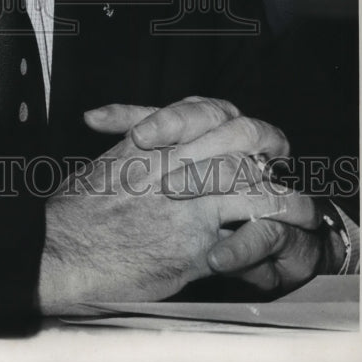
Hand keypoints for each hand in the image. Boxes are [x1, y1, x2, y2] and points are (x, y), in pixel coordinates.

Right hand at [37, 100, 301, 313]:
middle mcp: (173, 166)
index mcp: (152, 141)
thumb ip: (134, 143)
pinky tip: (269, 251)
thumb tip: (150, 131)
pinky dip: (262, 246)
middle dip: (270, 145)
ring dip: (286, 200)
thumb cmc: (76, 211)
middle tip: (279, 160)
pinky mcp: (192, 251)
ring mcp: (186, 207)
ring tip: (300, 211)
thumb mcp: (105, 161)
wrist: (60, 251)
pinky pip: (244, 241)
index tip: (240, 134)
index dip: (231, 118)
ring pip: (254, 187)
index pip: (208, 110)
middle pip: (243, 137)